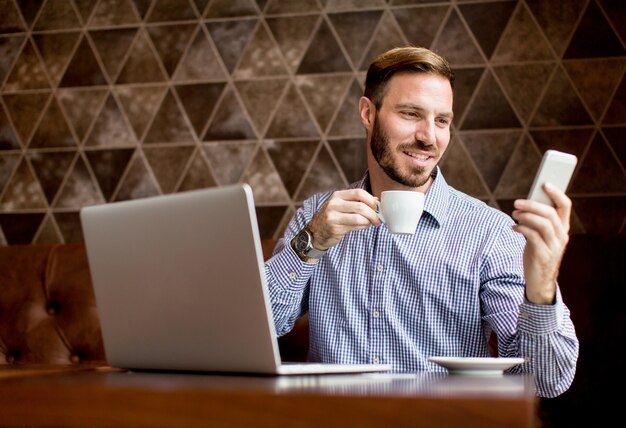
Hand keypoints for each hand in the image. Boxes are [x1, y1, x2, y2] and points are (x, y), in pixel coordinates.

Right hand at [308, 189, 380, 249]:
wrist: (316, 231)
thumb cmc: (333, 216)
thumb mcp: (342, 205)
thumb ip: (358, 202)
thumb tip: (377, 200)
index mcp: (337, 196)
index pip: (358, 193)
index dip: (370, 199)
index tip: (376, 206)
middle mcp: (334, 204)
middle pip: (360, 206)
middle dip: (373, 214)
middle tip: (377, 219)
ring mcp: (333, 216)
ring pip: (359, 218)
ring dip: (368, 222)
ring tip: (370, 223)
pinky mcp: (335, 228)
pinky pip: (355, 227)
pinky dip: (362, 227)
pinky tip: (362, 226)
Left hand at [511, 183, 571, 304]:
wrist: (539, 280)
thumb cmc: (538, 252)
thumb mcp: (541, 235)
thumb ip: (538, 220)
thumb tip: (527, 202)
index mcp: (563, 228)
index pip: (565, 206)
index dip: (556, 193)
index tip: (544, 183)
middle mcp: (561, 236)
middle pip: (551, 213)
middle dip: (533, 205)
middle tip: (517, 202)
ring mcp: (554, 247)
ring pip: (543, 224)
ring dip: (526, 216)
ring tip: (514, 214)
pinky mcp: (543, 256)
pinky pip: (533, 237)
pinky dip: (522, 228)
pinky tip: (513, 227)